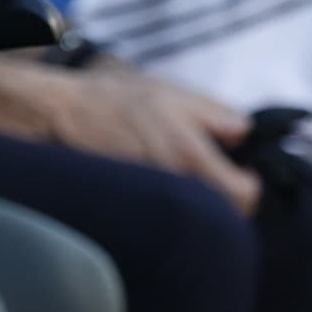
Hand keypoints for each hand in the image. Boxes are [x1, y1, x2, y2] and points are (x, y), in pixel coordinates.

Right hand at [39, 65, 261, 213]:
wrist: (61, 114)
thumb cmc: (114, 100)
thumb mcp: (174, 94)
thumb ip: (218, 114)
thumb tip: (244, 133)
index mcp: (191, 158)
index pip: (244, 197)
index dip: (250, 185)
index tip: (243, 172)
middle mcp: (174, 187)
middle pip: (220, 215)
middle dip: (224, 198)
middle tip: (214, 175)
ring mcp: (151, 202)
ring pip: (192, 217)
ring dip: (196, 203)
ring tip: (183, 178)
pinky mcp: (132, 208)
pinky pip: (165, 217)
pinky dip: (169, 207)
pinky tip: (157, 185)